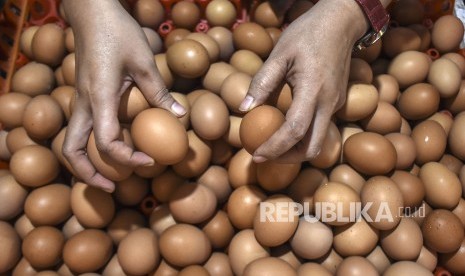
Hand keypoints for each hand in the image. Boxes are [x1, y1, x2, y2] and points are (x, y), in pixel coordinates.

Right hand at [62, 0, 184, 191]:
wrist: (92, 12)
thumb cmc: (118, 32)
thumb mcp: (144, 62)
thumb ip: (160, 93)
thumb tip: (181, 118)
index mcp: (99, 98)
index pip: (106, 143)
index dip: (126, 160)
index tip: (149, 162)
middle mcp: (84, 104)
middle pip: (72, 150)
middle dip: (89, 174)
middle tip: (112, 187)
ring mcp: (80, 100)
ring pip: (71, 141)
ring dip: (86, 163)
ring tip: (109, 175)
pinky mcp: (83, 96)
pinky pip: (81, 129)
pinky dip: (91, 146)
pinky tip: (113, 146)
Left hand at [239, 0, 368, 163]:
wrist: (341, 22)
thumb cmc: (308, 33)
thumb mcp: (280, 53)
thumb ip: (262, 82)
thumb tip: (244, 109)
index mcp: (313, 90)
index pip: (295, 131)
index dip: (275, 148)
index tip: (256, 155)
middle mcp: (329, 103)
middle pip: (313, 148)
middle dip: (288, 158)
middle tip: (265, 155)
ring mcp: (335, 104)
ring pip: (318, 141)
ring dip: (296, 150)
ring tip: (272, 145)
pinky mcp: (336, 102)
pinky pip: (320, 128)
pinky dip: (302, 137)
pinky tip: (284, 128)